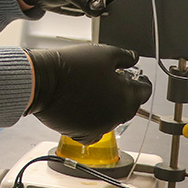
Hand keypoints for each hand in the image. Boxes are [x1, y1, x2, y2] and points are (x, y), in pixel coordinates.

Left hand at [10, 0, 125, 16]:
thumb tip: (100, 9)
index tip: (128, 8)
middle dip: (121, 10)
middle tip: (120, 21)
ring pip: (113, 9)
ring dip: (112, 18)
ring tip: (111, 27)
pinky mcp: (90, 6)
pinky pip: (101, 16)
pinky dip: (102, 22)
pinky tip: (102, 29)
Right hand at [25, 44, 150, 143]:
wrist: (43, 81)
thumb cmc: (71, 67)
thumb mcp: (104, 53)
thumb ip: (125, 56)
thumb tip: (134, 58)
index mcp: (126, 97)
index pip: (144, 90)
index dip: (140, 80)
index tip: (135, 76)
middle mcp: (117, 116)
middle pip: (129, 104)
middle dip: (123, 92)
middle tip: (110, 80)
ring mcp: (100, 127)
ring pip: (112, 116)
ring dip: (107, 105)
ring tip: (92, 90)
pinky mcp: (83, 134)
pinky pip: (96, 130)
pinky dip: (93, 120)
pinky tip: (84, 106)